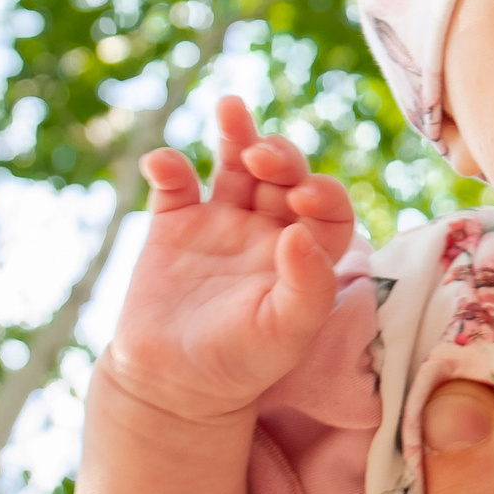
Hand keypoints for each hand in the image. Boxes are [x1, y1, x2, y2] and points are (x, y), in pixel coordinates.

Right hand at [103, 94, 355, 422]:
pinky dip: (169, 167)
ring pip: (236, 164)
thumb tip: (299, 233)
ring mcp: (220, 223)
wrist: (174, 385)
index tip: (305, 197)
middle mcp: (269, 229)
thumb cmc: (243, 363)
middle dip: (280, 156)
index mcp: (307, 253)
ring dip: (237, 135)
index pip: (328, 209)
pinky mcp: (173, 225)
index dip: (323, 194)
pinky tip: (165, 164)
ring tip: (232, 108)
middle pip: (284, 174)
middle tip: (264, 156)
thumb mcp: (286, 333)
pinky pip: (175, 185)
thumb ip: (307, 285)